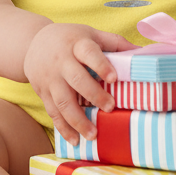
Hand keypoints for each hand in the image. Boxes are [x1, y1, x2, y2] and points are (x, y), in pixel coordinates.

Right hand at [23, 24, 133, 145]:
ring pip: (62, 101)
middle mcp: (61, 61)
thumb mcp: (90, 34)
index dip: (101, 64)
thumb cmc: (70, 39)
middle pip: (76, 79)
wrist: (32, 43)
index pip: (89, 53)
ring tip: (93, 134)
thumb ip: (114, 43)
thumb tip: (143, 52)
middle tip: (110, 107)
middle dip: (93, 94)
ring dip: (77, 120)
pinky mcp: (43, 93)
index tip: (114, 78)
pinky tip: (75, 140)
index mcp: (77, 44)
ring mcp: (50, 79)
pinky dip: (63, 128)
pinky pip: (52, 112)